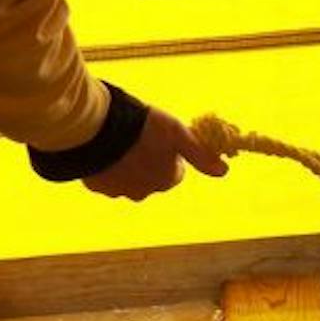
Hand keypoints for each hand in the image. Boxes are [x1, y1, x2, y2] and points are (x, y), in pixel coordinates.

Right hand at [81, 105, 229, 200]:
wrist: (99, 128)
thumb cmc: (143, 128)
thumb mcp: (178, 135)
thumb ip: (200, 155)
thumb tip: (223, 171)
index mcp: (165, 180)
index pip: (174, 175)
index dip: (169, 157)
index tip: (160, 142)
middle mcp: (143, 192)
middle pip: (150, 180)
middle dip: (147, 164)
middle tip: (138, 140)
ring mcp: (118, 191)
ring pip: (126, 181)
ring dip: (125, 166)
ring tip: (119, 142)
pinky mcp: (96, 186)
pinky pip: (104, 178)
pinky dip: (106, 167)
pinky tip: (104, 148)